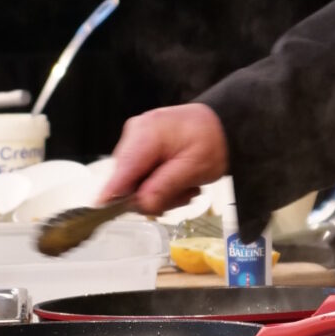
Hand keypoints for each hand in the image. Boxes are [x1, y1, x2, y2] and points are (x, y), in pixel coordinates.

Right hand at [102, 103, 230, 214]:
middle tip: (180, 194)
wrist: (220, 123)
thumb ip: (164, 188)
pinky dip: (158, 183)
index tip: (114, 212)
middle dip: (152, 195)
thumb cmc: (211, 140)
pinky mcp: (140, 146)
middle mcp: (134, 134)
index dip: (115, 197)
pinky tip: (177, 178)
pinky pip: (140, 174)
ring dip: (159, 191)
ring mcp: (136, 139)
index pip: (120, 174)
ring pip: (134, 182)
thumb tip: (140, 204)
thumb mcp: (193, 169)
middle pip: (126, 182)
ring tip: (184, 185)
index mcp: (145, 135)